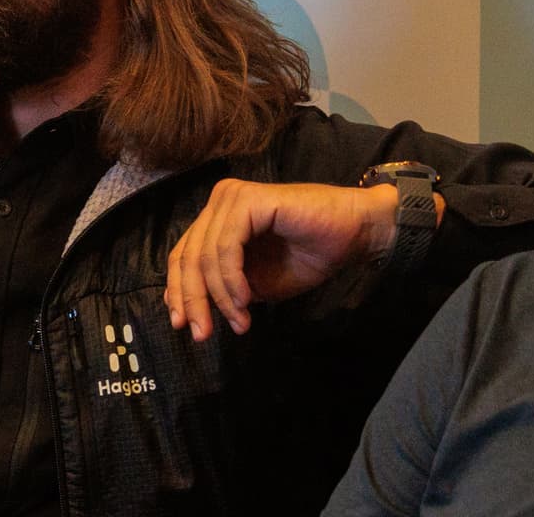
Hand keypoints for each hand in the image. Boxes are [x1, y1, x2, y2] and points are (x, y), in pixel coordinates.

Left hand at [166, 179, 410, 340]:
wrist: (354, 233)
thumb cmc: (310, 255)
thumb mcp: (256, 283)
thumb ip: (222, 290)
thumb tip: (184, 310)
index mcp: (218, 217)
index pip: (183, 255)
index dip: (179, 292)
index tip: (183, 326)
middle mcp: (220, 201)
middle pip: (189, 256)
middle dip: (193, 300)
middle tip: (202, 335)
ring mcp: (233, 197)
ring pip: (206, 256)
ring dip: (221, 297)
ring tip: (240, 322)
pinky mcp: (250, 200)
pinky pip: (227, 248)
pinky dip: (232, 279)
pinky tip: (247, 301)